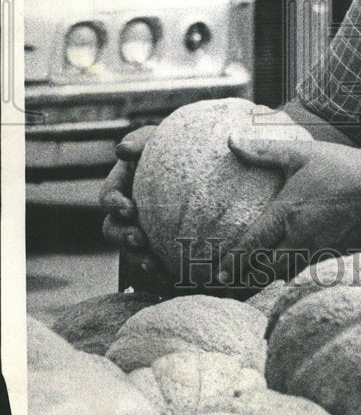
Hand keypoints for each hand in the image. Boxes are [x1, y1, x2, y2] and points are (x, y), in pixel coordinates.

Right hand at [100, 125, 166, 282]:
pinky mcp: (158, 243)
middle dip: (122, 236)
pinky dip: (159, 270)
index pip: (108, 197)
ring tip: (152, 261)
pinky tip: (171, 275)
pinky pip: (152, 262)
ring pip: (129, 250)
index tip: (128, 208)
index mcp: (121, 185)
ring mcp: (140, 228)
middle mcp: (126, 210)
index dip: (113, 205)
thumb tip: (122, 150)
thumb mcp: (156, 139)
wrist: (199, 165)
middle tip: (139, 237)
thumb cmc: (172, 145)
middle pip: (111, 229)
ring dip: (137, 256)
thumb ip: (140, 142)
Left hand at [220, 135, 360, 282]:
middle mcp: (299, 237)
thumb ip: (264, 150)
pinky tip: (287, 273)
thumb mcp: (301, 153)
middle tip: (229, 285)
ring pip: (286, 274)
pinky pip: (306, 272)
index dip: (233, 262)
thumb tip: (231, 140)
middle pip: (266, 270)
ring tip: (253, 282)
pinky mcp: (333, 255)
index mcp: (287, 213)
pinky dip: (292, 275)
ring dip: (268, 279)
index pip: (253, 245)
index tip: (218, 273)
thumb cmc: (341, 167)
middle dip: (246, 280)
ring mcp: (318, 249)